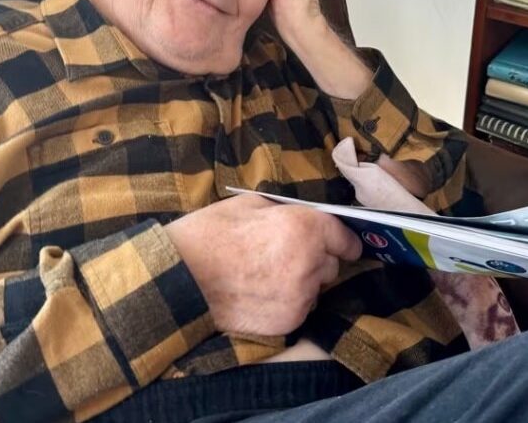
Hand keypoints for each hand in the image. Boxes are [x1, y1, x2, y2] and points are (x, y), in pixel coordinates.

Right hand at [166, 194, 362, 335]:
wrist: (182, 276)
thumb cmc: (211, 234)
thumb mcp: (251, 204)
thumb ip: (285, 213)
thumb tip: (301, 218)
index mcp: (305, 228)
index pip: (346, 240)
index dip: (341, 240)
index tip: (338, 243)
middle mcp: (310, 264)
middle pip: (332, 266)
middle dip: (317, 260)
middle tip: (287, 255)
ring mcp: (300, 298)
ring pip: (315, 290)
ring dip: (302, 283)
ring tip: (268, 276)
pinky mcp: (287, 322)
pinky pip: (298, 310)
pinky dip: (287, 303)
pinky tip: (260, 294)